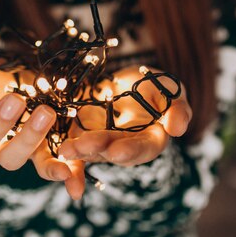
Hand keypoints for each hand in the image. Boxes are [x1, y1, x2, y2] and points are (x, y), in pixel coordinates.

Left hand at [58, 65, 191, 194]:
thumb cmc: (155, 86)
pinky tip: (58, 153)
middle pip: (114, 152)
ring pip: (92, 152)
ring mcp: (104, 144)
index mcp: (152, 139)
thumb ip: (177, 108)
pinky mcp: (83, 136)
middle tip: (83, 147)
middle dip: (98, 150)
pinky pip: (75, 149)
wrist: (127, 81)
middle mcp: (127, 147)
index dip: (131, 150)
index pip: (144, 148)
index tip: (117, 151)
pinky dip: (68, 155)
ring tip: (65, 149)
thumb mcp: (170, 89)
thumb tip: (178, 129)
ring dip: (78, 152)